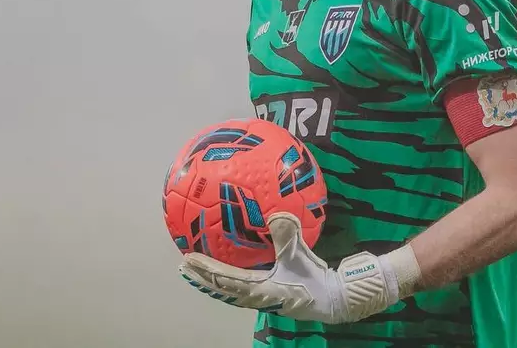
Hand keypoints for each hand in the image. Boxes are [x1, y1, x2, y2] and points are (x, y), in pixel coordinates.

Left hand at [178, 212, 399, 323]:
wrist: (332, 300)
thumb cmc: (314, 280)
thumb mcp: (300, 255)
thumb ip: (287, 234)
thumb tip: (275, 214)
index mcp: (258, 289)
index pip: (224, 279)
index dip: (205, 270)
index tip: (188, 259)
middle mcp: (254, 296)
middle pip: (220, 289)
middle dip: (201, 278)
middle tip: (183, 267)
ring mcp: (260, 298)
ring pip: (228, 291)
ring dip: (211, 281)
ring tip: (197, 272)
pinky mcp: (267, 296)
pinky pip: (239, 289)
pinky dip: (226, 281)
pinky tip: (226, 272)